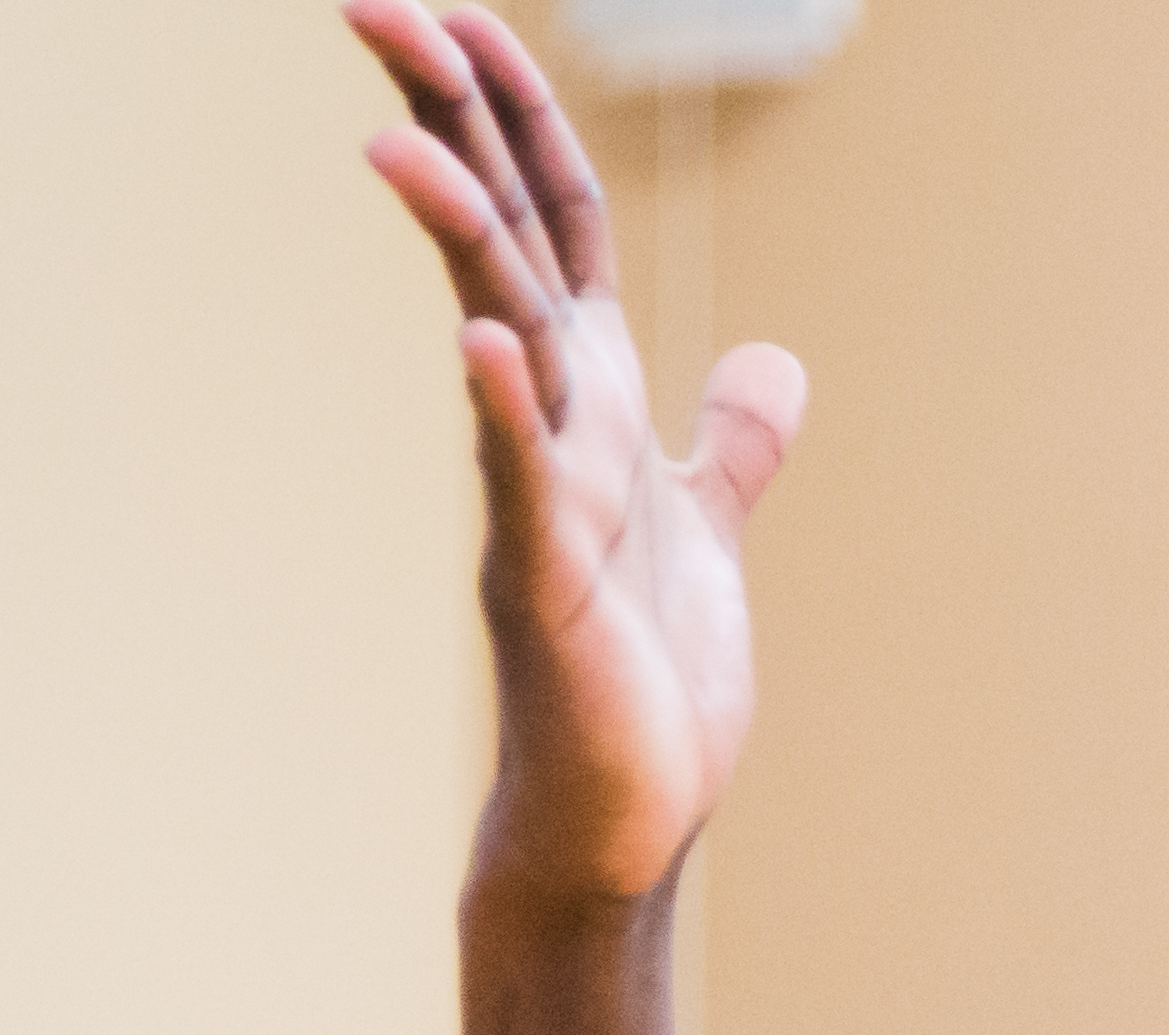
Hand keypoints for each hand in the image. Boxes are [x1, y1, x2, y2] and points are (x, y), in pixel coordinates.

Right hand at [349, 0, 805, 909]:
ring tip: (399, 146)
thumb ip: (730, 443)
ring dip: (458, 245)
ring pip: (494, 340)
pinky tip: (486, 350)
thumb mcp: (705, 531)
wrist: (626, 818)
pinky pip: (522, 483)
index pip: (551, 217)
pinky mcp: (548, 586)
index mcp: (591, 395)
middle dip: (445, 121)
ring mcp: (538, 496)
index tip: (457, 8)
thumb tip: (768, 364)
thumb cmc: (644, 681)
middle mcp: (551, 422)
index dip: (512, 111)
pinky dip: (508, 415)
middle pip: (497, 239)